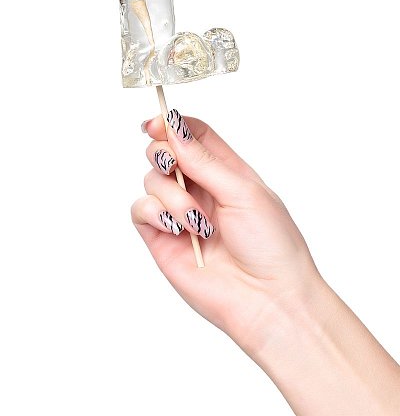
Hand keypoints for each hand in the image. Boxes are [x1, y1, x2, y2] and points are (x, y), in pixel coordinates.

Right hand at [131, 109, 319, 354]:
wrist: (268, 300)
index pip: (193, 134)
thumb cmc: (271, 244)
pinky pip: (140, 210)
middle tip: (173, 165)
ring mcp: (180, 214)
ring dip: (172, 196)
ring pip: (152, 180)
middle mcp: (200, 189)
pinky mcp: (163, 238)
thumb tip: (173, 127)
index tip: (157, 122)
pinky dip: (154, 212)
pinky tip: (177, 229)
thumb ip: (203, 161)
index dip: (174, 124)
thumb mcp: (243, 191)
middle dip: (163, 152)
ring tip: (197, 224)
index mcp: (225, 172)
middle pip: (166, 152)